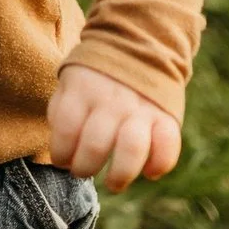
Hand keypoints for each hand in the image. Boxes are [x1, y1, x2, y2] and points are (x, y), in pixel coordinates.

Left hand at [47, 65, 180, 192]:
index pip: (66, 129)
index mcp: (83, 89)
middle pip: (96, 144)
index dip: (61, 152)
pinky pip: (167, 146)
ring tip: (113, 183)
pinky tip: (149, 172)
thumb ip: (61, 111)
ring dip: (120, 175)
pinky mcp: (166, 116)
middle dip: (84, 167)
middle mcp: (112, 100)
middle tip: (83, 170)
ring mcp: (141, 108)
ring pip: (131, 150)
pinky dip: (159, 165)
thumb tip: (62, 150)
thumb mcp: (70, 81)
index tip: (62, 160)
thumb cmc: (95, 76)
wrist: (137, 44)